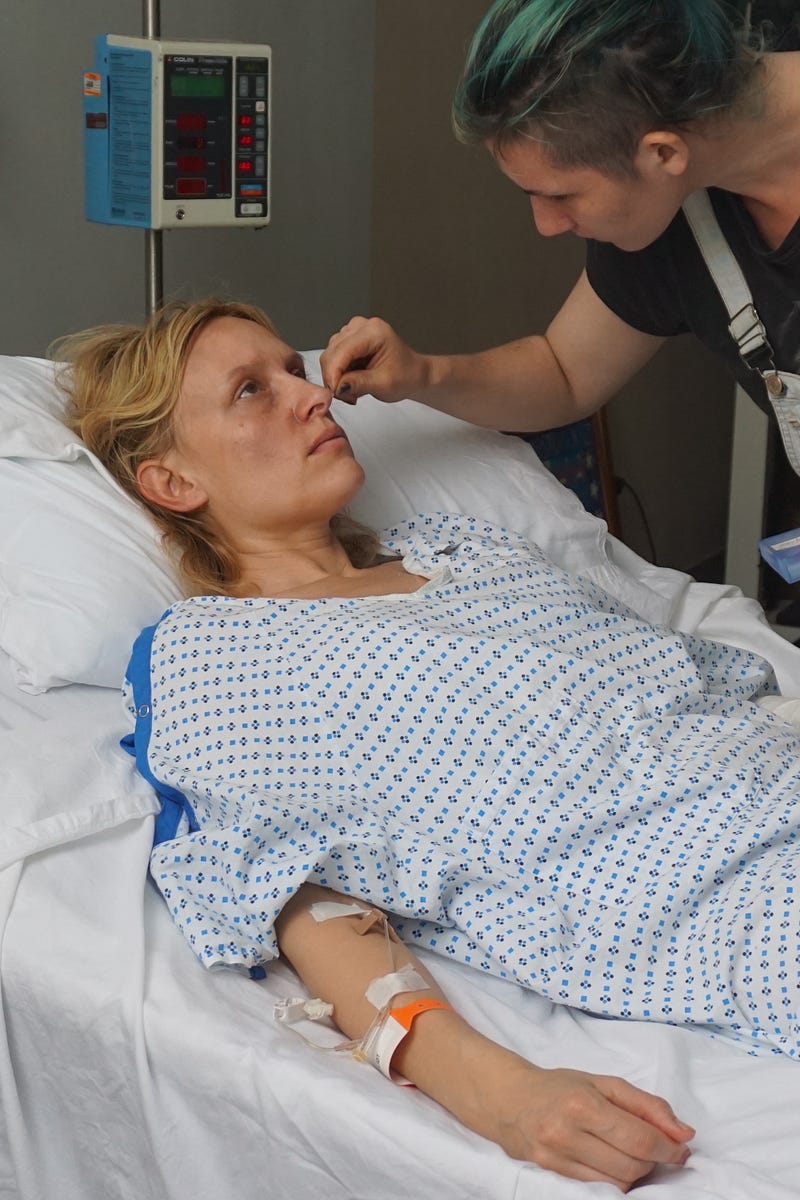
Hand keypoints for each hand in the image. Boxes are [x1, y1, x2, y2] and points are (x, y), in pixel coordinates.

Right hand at [321, 316, 429, 403]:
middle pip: (332, 352)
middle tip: (346, 396)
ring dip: (335, 376)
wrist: (414, 374)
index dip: (333, 374)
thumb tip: (337, 387)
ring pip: (330, 354)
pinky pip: (334, 356)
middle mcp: (361, 325)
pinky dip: (338, 372)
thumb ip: (359, 383)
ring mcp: (354, 330)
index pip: (342, 351)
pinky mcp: (349, 338)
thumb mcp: (384, 384)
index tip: (334, 394)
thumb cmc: (405, 376)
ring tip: (352, 390)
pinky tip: (351, 382)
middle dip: (334, 377)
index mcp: (373, 331)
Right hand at [466, 1051, 693, 1190]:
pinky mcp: (551, 1175)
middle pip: (631, 1166)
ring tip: (632, 1153)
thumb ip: (647, 1105)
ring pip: (617, 1183)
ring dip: (636, 1172)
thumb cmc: (560, 1087)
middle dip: (654, 1161)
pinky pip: (598, 1189)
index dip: (668, 1148)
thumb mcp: (603, 1083)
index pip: (639, 1138)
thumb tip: (685, 1133)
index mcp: (583, 1103)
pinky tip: (612, 1163)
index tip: (681, 1148)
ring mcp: (556, 1158)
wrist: (508, 1099)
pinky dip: (614, 1180)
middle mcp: (567, 1133)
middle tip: (657, 1148)